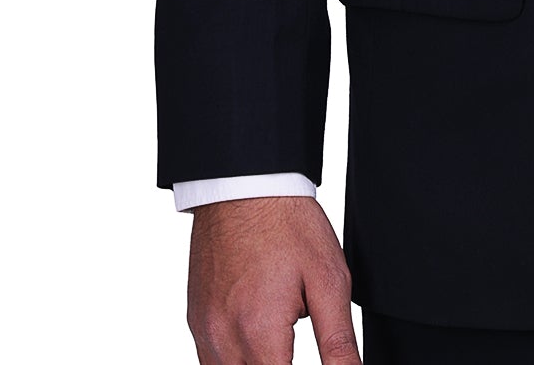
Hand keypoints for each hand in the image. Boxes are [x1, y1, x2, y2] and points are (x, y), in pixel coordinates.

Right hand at [186, 195, 360, 363]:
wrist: (245, 186)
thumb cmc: (288, 226)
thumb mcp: (329, 280)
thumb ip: (338, 341)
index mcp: (259, 334)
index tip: (309, 357)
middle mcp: (222, 341)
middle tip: (293, 345)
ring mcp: (203, 332)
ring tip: (280, 344)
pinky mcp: (195, 320)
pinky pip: (210, 361)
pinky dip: (234, 359)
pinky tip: (259, 337)